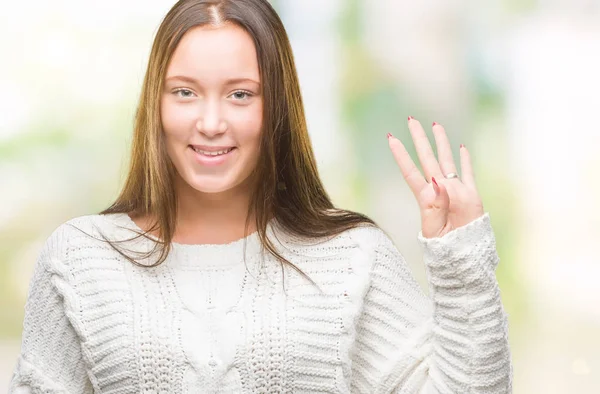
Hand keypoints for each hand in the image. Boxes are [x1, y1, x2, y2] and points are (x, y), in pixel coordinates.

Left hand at [387, 117, 484, 238]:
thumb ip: (436, 205)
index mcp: (425, 198)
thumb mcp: (434, 228)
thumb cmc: (444, 248)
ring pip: (446, 161)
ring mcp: (455, 190)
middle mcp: (438, 190)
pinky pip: (468, 174)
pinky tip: (461, 148)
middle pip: (427, 158)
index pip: (410, 171)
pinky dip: (465, 160)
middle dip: (420, 139)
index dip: (401, 155)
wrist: (464, 256)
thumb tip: (437, 181)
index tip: (391, 139)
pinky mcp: (471, 195)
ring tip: (435, 126)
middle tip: (411, 119)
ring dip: (441, 143)